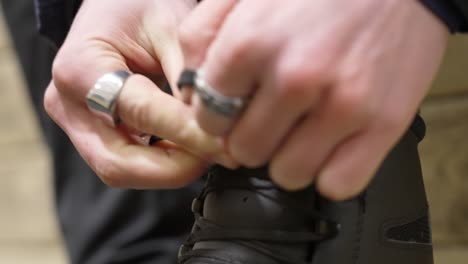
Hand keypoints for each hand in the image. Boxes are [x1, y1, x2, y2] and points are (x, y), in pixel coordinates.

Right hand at [44, 0, 235, 188]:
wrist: (116, 7)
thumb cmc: (138, 8)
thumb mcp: (170, 26)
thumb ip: (188, 75)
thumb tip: (216, 123)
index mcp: (80, 70)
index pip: (141, 114)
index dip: (187, 134)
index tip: (225, 143)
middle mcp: (69, 105)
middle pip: (120, 163)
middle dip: (176, 167)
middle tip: (218, 154)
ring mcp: (78, 124)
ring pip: (124, 170)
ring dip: (172, 169)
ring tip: (208, 149)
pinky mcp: (92, 135)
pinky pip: (128, 162)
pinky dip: (164, 162)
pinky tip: (190, 147)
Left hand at [179, 0, 447, 198]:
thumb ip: (203, 35)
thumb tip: (187, 86)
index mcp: (251, 42)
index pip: (208, 116)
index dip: (217, 117)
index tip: (233, 110)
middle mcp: (295, 77)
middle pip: (245, 151)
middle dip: (251, 137)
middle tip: (270, 118)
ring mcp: (342, 105)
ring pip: (287, 174)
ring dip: (288, 157)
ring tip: (302, 129)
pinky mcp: (383, 125)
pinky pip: (337, 183)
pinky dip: (329, 171)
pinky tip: (330, 144)